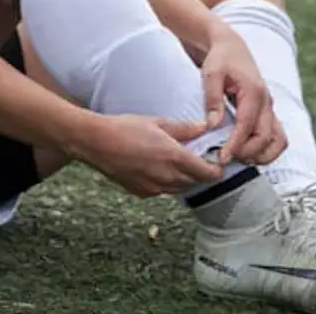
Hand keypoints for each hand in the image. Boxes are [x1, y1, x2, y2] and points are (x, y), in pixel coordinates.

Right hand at [72, 114, 224, 197]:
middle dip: (201, 173)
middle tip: (199, 158)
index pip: (208, 173)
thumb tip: (204, 128)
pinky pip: (163, 190)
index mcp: (175, 158)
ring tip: (178, 161)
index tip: (218, 162)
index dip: (217, 169)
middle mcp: (167, 177)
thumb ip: (185, 128)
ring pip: (180, 188)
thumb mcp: (158, 122)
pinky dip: (167, 182)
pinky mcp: (142, 193)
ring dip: (185, 178)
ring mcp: (154, 188)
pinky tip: (158, 167)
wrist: (96, 143)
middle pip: (196, 182)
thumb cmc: (125, 128)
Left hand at [201, 23, 286, 166]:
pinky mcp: (268, 112)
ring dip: (261, 154)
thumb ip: (212, 98)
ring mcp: (270, 108)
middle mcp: (266, 102)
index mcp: (253, 92)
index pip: (247, 126)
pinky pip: (276, 137)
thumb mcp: (211, 73)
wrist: (231, 47)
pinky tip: (248, 153)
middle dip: (246, 152)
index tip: (222, 158)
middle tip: (225, 158)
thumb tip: (212, 125)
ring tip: (239, 158)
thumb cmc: (220, 59)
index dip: (236, 145)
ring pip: (277, 141)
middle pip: (265, 137)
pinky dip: (267, 149)